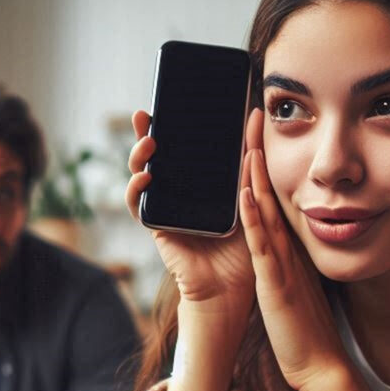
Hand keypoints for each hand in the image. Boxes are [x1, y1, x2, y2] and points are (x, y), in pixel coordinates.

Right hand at [125, 109, 254, 315]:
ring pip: (141, 175)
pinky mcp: (156, 227)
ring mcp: (164, 209)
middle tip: (145, 114)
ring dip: (137, 157)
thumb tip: (254, 123)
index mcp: (199, 183)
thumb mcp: (249, 197)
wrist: (232, 287)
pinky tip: (144, 178)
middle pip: (155, 157)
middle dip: (145, 133)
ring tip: (148, 142)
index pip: (180, 148)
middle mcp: (177, 193)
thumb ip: (248, 165)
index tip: (166, 103)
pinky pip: (139, 206)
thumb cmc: (243, 246)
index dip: (170, 126)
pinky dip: (136, 191)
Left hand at [238, 128, 352, 390]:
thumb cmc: (304, 329)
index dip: (265, 165)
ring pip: (267, 211)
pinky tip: (245, 192)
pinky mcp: (276, 283)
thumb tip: (279, 242)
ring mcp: (284, 264)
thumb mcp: (296, 284)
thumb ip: (288, 260)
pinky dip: (254, 217)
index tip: (256, 134)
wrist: (319, 364)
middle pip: (272, 193)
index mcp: (291, 249)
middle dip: (260, 155)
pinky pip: (262, 244)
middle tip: (253, 117)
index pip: (276, 198)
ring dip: (256, 175)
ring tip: (246, 139)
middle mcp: (289, 249)